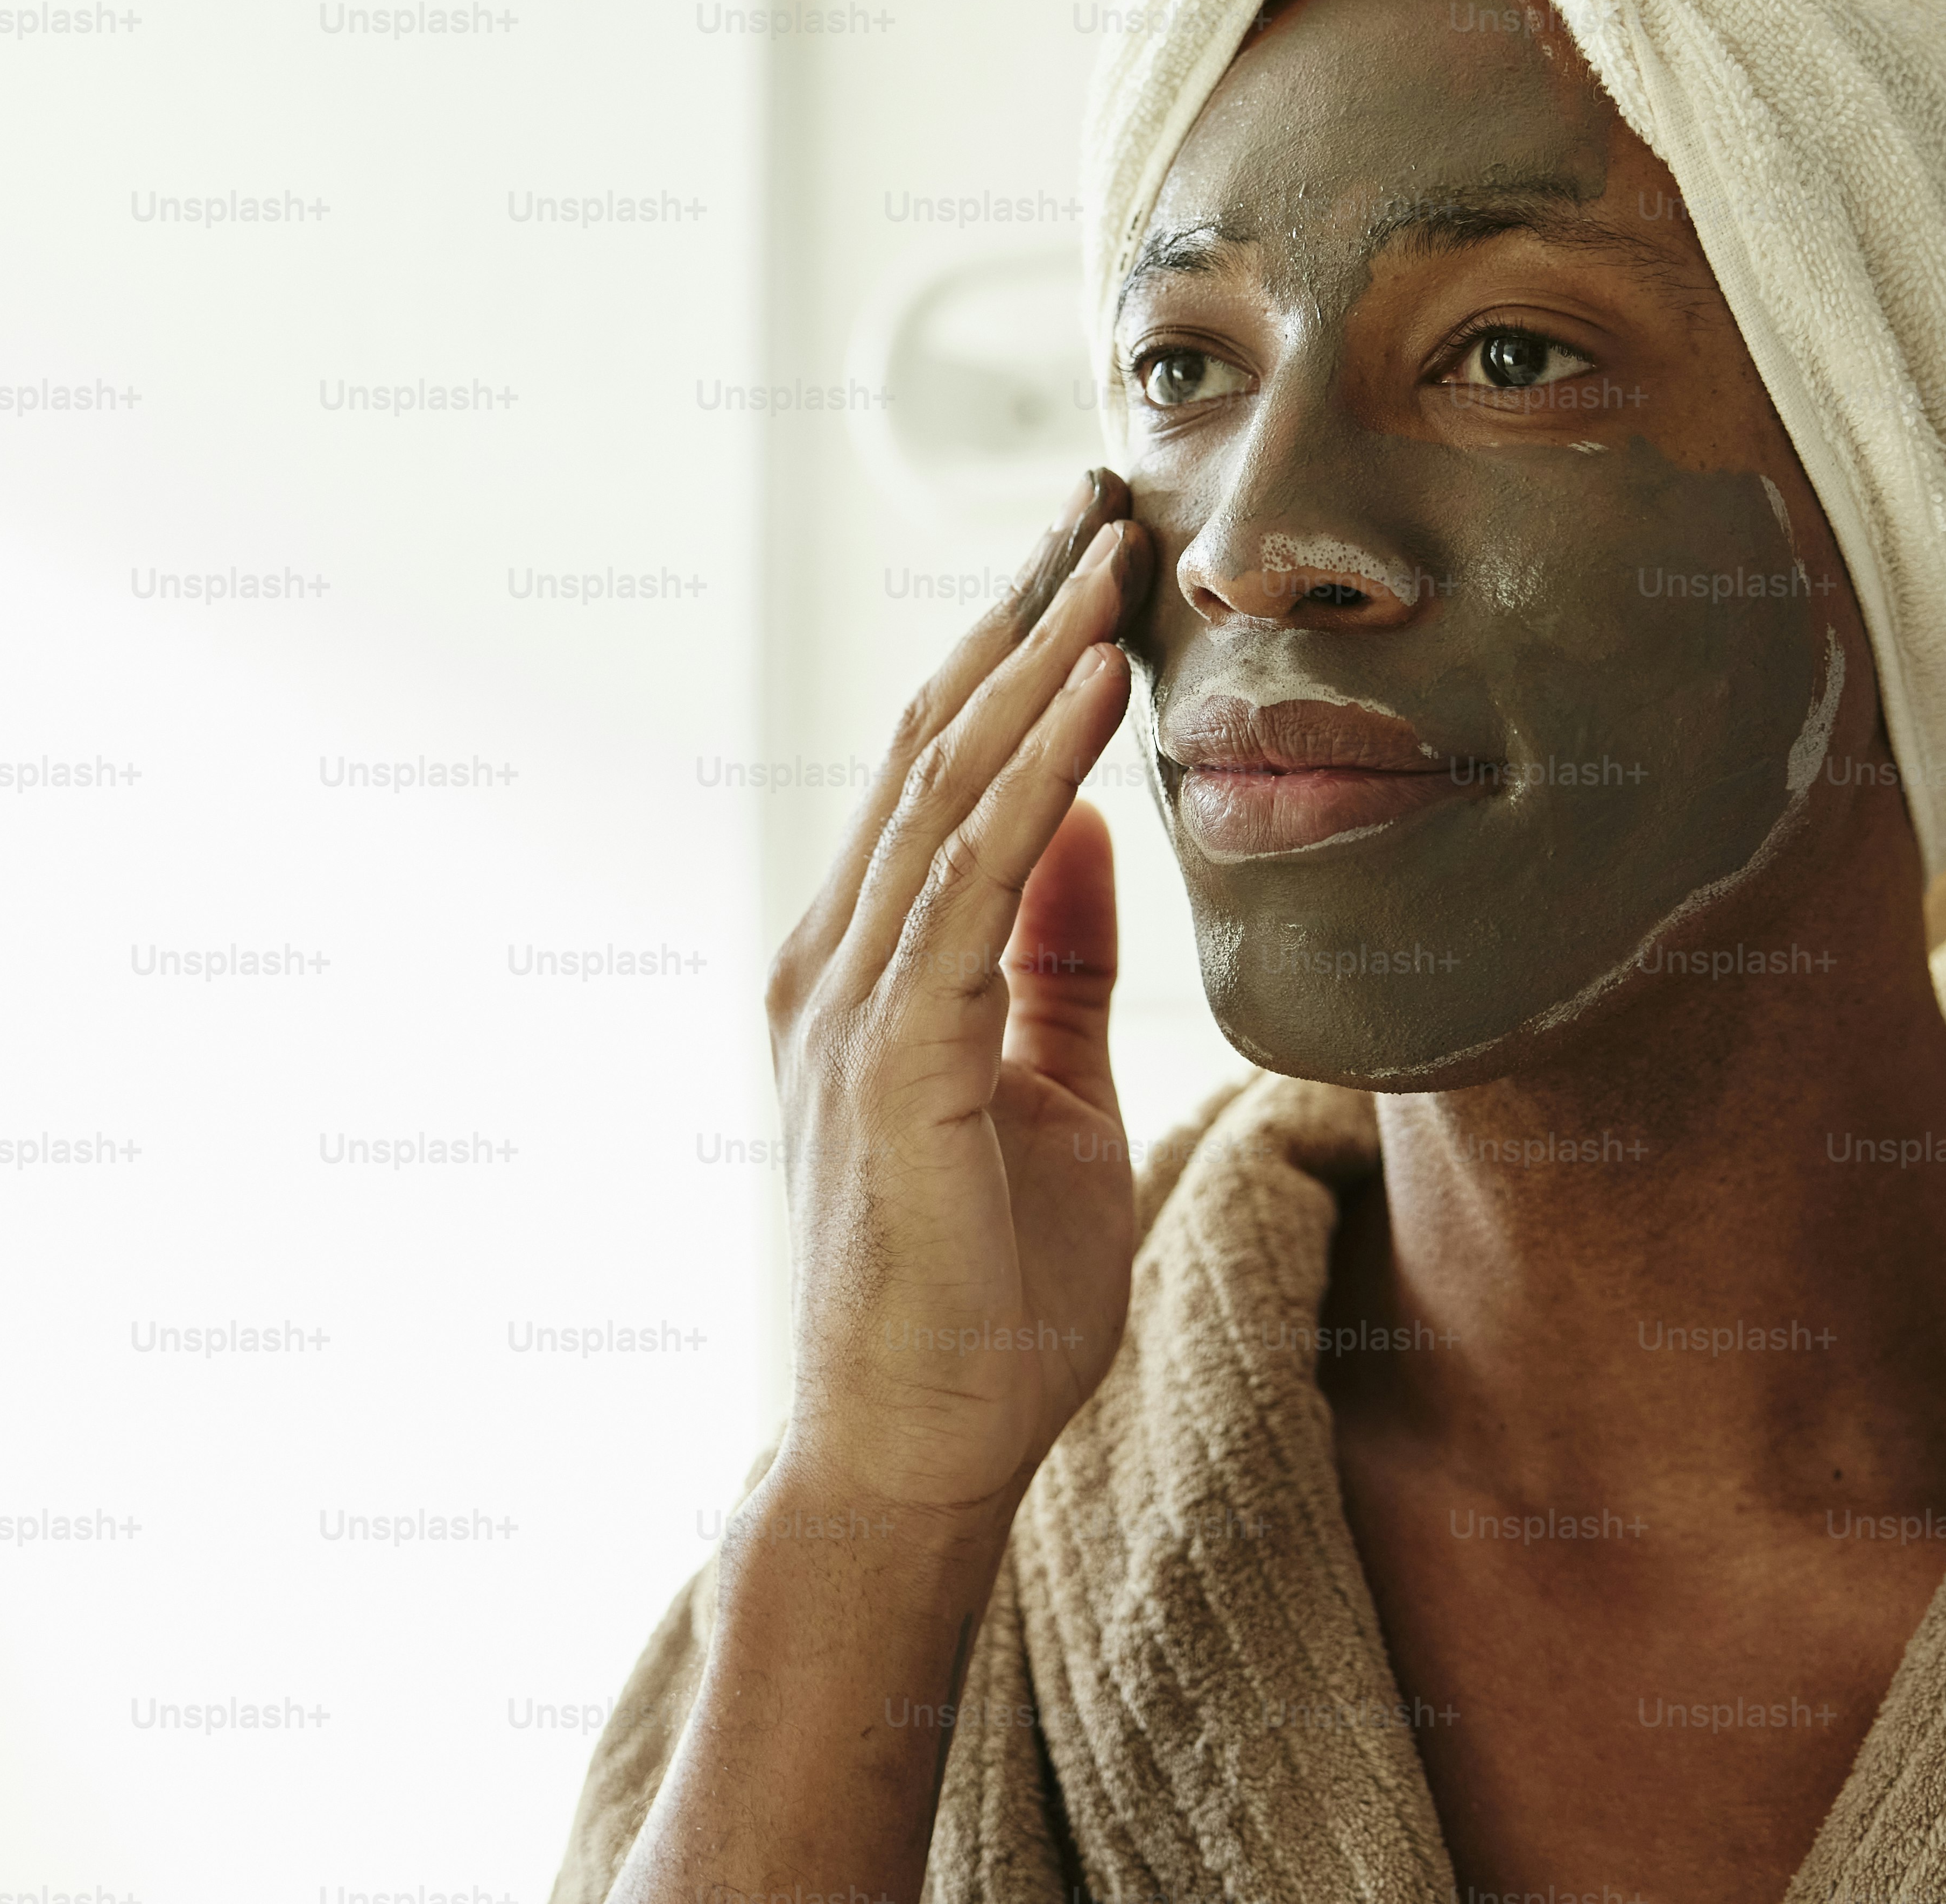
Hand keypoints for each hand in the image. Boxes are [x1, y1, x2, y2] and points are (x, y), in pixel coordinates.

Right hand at [763, 466, 1148, 1529]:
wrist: (913, 1450)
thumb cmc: (980, 1299)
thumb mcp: (1047, 1094)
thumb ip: (1057, 966)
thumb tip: (1092, 831)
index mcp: (870, 968)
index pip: (946, 772)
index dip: (1014, 654)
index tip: (1089, 554)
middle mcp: (836, 962)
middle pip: (934, 743)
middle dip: (1018, 611)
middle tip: (1101, 495)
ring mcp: (849, 1003)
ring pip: (946, 786)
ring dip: (1033, 657)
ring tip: (1109, 549)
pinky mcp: (889, 1052)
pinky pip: (973, 879)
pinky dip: (1036, 772)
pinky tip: (1095, 688)